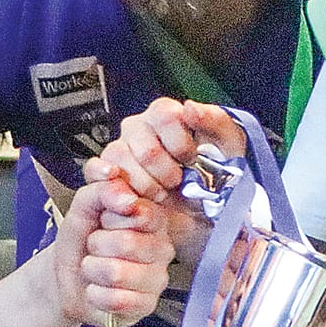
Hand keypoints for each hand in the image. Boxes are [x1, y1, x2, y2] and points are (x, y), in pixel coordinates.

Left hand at [55, 172, 172, 326]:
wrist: (65, 278)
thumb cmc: (80, 241)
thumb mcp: (84, 206)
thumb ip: (103, 190)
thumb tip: (127, 198)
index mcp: (153, 218)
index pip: (140, 212)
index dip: (110, 217)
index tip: (103, 220)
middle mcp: (162, 247)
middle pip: (127, 243)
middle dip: (97, 244)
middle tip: (95, 247)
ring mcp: (157, 278)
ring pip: (118, 273)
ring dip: (93, 270)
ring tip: (95, 267)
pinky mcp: (147, 305)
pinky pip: (117, 300)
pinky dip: (96, 295)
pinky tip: (99, 289)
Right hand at [92, 98, 246, 202]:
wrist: (201, 219)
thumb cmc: (217, 179)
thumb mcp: (229, 148)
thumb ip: (215, 121)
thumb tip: (190, 107)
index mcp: (167, 117)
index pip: (162, 113)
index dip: (177, 140)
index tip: (190, 159)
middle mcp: (140, 130)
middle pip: (138, 137)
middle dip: (162, 168)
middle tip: (177, 183)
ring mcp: (121, 151)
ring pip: (118, 155)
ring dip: (144, 183)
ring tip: (160, 196)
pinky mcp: (108, 176)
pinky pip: (95, 171)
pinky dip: (109, 183)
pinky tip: (128, 196)